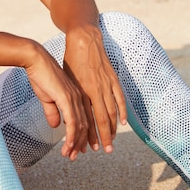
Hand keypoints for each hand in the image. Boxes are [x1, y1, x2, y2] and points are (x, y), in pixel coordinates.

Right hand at [25, 44, 88, 159]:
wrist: (36, 60)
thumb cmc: (40, 75)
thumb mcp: (47, 96)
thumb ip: (52, 111)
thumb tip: (56, 125)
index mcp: (76, 95)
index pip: (83, 119)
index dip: (82, 135)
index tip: (78, 148)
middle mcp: (78, 97)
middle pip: (84, 125)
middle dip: (80, 143)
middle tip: (74, 156)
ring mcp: (74, 98)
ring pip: (80, 126)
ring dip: (75, 143)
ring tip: (70, 155)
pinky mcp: (67, 98)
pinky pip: (73, 121)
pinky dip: (72, 135)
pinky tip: (69, 145)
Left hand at [63, 24, 126, 153]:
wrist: (83, 39)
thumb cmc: (71, 59)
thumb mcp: (67, 79)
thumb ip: (69, 96)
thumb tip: (67, 115)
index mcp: (82, 90)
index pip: (86, 118)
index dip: (88, 134)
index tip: (88, 147)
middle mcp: (95, 90)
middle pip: (102, 119)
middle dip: (103, 137)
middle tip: (104, 151)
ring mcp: (106, 84)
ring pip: (112, 111)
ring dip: (113, 128)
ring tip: (112, 141)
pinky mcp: (113, 78)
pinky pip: (120, 98)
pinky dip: (122, 111)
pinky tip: (123, 122)